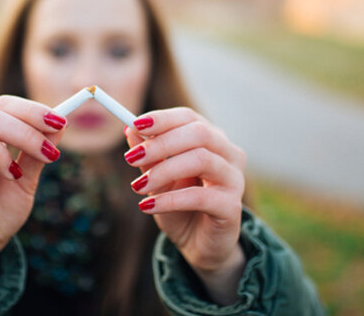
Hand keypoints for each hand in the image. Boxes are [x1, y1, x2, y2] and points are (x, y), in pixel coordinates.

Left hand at [124, 108, 246, 303]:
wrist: (198, 246)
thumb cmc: (179, 207)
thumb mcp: (157, 179)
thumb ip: (148, 156)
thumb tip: (129, 128)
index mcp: (211, 140)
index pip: (189, 118)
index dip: (162, 119)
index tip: (134, 124)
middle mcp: (228, 154)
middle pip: (199, 133)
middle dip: (161, 143)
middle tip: (131, 157)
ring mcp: (234, 179)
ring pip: (202, 159)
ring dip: (164, 170)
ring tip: (137, 186)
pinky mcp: (232, 207)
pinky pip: (201, 196)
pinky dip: (171, 199)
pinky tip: (148, 206)